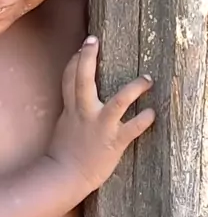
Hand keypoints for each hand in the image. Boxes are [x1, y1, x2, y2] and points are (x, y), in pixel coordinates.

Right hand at [48, 36, 154, 192]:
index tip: (84, 46)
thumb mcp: (64, 126)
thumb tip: (76, 100)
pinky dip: (144, 120)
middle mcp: (84, 113)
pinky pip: (132, 128)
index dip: (76, 60)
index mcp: (71, 109)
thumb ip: (72, 111)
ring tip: (148, 79)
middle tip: (93, 41)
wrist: (64, 176)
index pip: (69, 78)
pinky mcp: (114, 142)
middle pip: (83, 80)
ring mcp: (100, 127)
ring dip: (134, 89)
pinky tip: (153, 113)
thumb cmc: (63, 153)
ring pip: (118, 102)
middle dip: (87, 59)